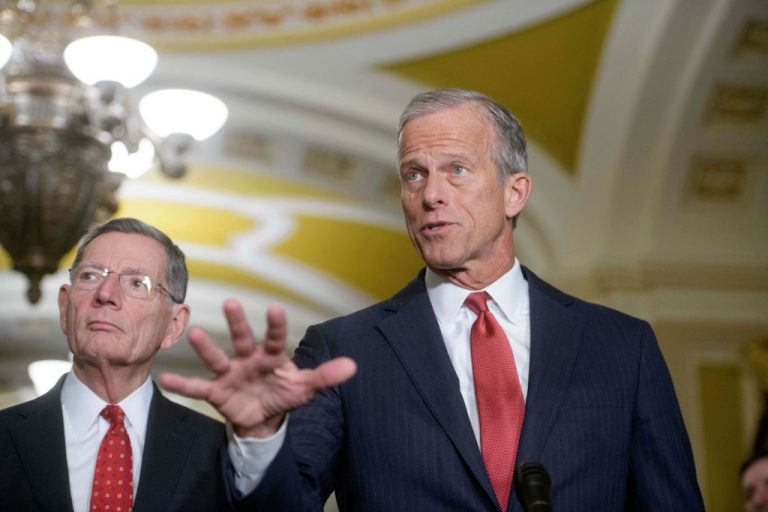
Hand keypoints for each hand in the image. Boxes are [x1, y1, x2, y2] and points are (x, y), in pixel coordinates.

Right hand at [160, 298, 356, 436]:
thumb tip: (353, 367)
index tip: (274, 308)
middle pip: (242, 339)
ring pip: (217, 359)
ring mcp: (230, 374)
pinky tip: (166, 379)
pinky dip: (184, 385)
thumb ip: (326, 376)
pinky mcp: (217, 392)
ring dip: (206, 349)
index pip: (274, 338)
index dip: (275, 325)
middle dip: (238, 323)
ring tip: (195, 334)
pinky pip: (199, 389)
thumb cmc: (284, 393)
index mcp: (271, 356)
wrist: (263, 417)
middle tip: (231, 302)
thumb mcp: (306, 387)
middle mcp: (248, 359)